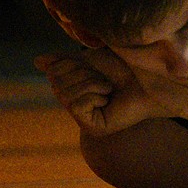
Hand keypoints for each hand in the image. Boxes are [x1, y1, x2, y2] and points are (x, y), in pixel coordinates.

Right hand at [36, 49, 173, 135]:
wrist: (150, 77)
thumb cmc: (125, 66)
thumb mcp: (90, 59)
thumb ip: (63, 61)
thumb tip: (36, 61)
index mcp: (73, 88)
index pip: (53, 70)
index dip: (74, 62)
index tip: (96, 67)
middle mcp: (76, 105)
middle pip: (56, 82)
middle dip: (82, 73)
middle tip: (105, 79)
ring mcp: (85, 119)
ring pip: (65, 93)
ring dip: (90, 83)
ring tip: (109, 88)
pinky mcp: (94, 128)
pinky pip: (76, 105)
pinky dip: (93, 95)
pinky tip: (109, 98)